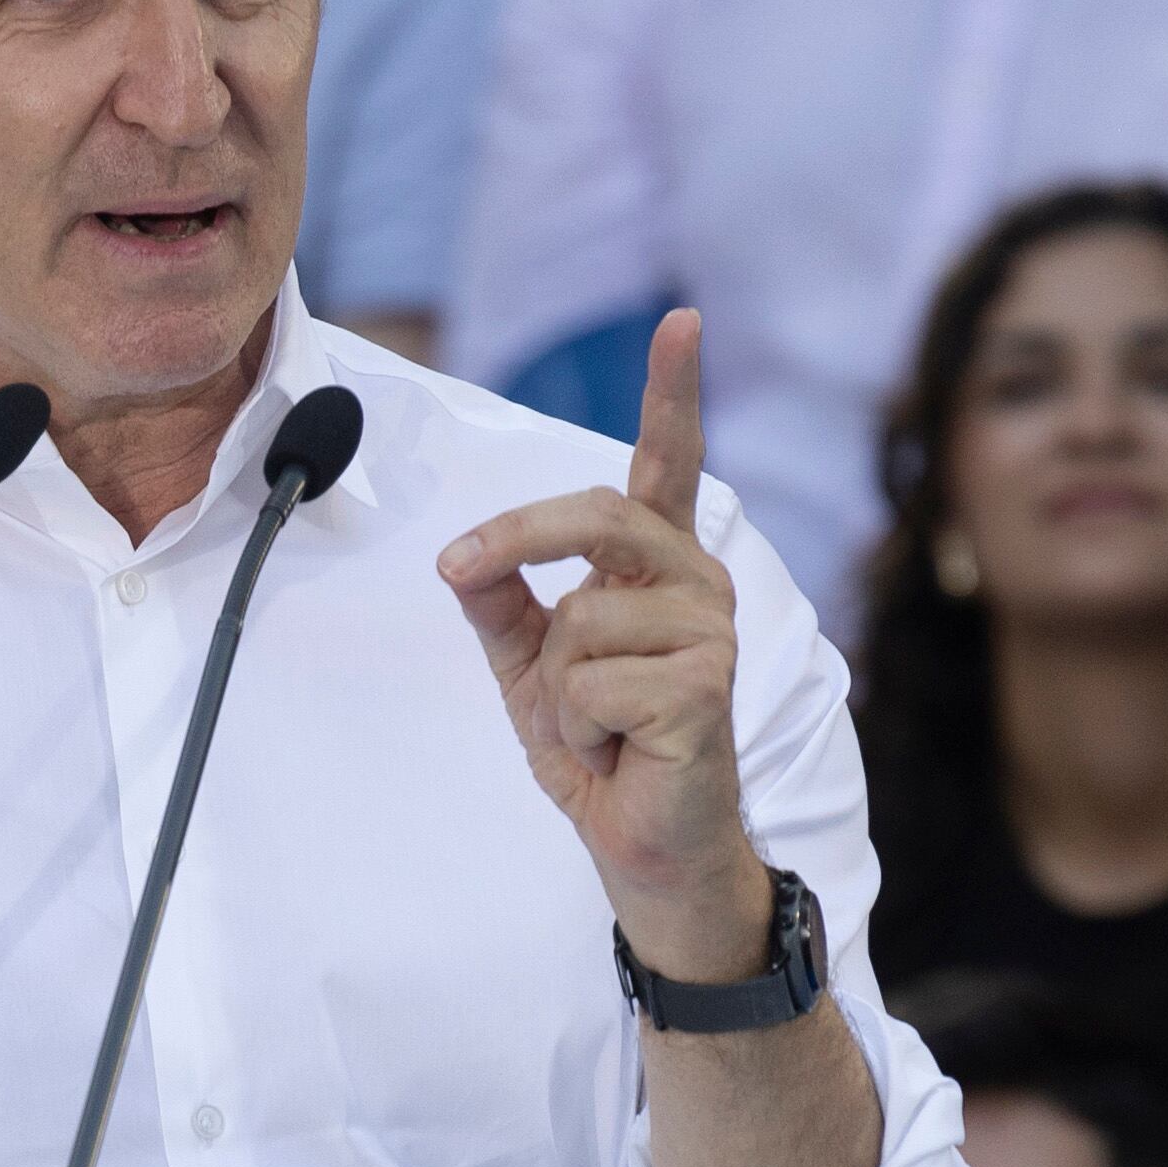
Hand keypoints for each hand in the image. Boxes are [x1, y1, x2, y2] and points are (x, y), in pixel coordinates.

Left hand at [438, 308, 770, 980]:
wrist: (643, 848)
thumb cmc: (601, 751)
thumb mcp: (529, 670)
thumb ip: (502, 606)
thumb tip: (462, 559)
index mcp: (658, 567)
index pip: (666, 465)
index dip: (674, 391)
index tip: (682, 319)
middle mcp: (695, 582)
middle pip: (595, 515)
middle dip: (514, 539)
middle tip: (458, 570)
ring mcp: (710, 631)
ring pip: (577, 618)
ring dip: (556, 687)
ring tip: (600, 726)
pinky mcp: (706, 686)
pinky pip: (589, 678)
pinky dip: (577, 725)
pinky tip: (621, 749)